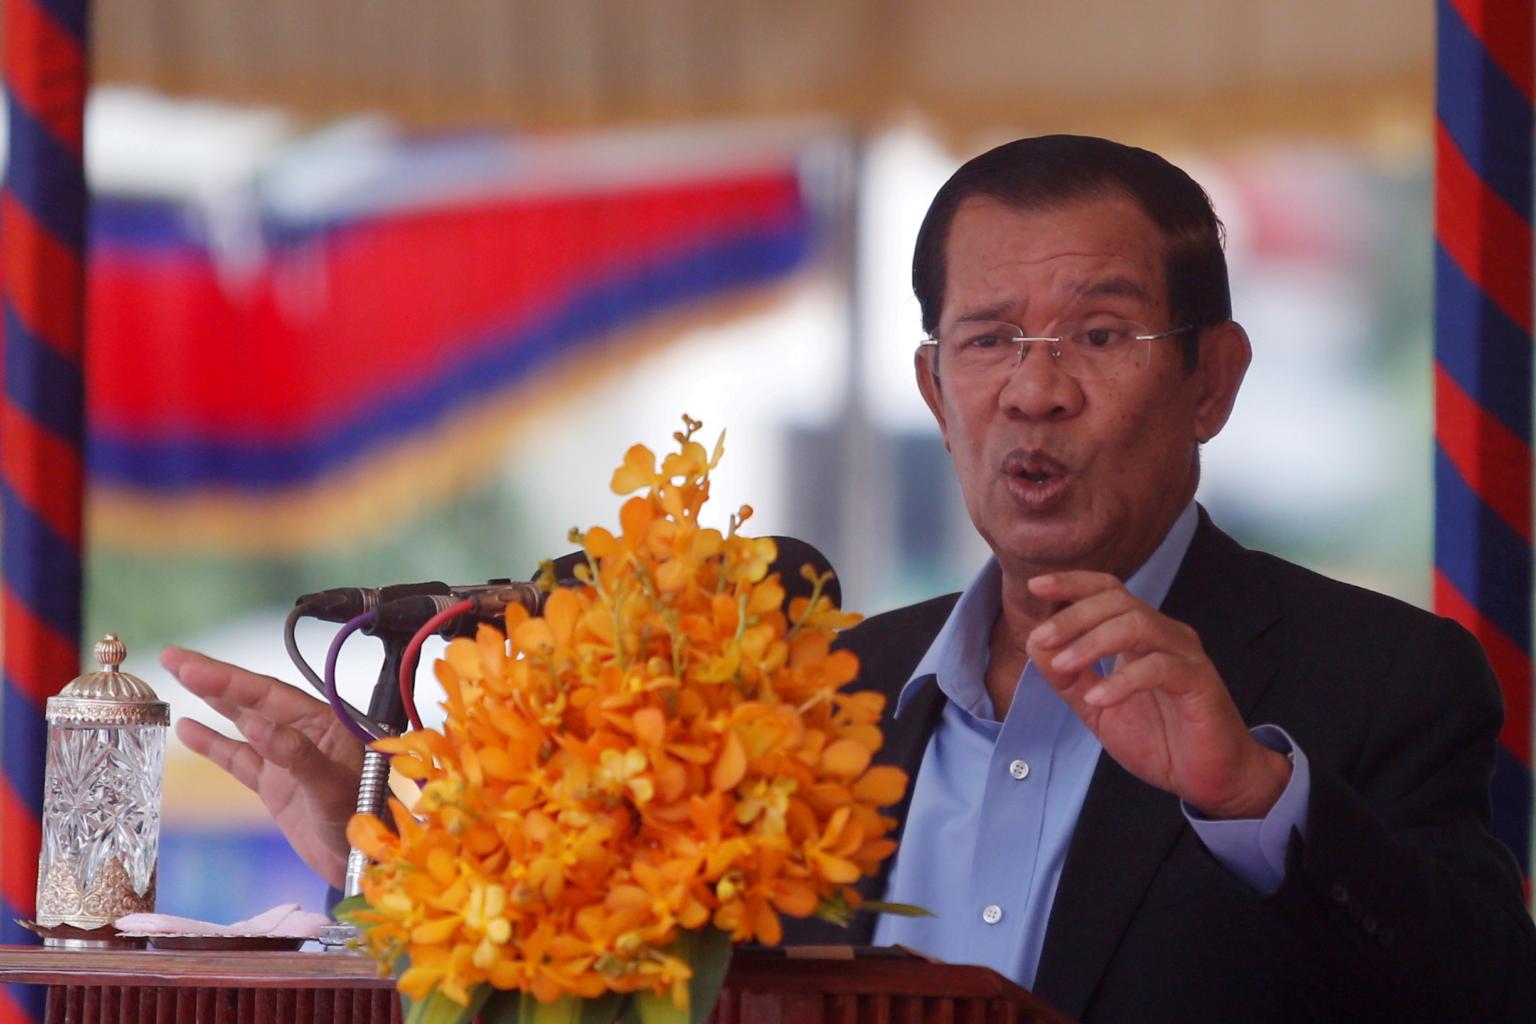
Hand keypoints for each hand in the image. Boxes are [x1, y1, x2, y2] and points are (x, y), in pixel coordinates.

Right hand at [162, 647, 364, 887]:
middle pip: (253, 699)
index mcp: (325, 724)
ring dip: (213, 702)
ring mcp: (288, 759)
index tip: (191, 665)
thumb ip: (298, 756)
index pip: (269, 694)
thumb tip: (257, 725)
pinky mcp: (276, 785)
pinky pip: (239, 758)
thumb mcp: (332, 788)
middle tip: (172, 657)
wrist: (364, 867)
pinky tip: (188, 728)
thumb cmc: (360, 823)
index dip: (228, 678)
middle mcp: (305, 734)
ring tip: (177, 677)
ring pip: (243, 722)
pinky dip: (214, 743)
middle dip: (213, 678)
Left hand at [1024, 572, 1289, 818]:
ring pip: (1138, 625)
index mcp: (1141, 635)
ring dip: (1093, 642)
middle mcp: (1164, 634)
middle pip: (1118, 601)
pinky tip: (1098, 698)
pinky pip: (1160, 668)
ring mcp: (1185, 655)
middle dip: (1074, 615)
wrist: (1206, 778)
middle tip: (1042, 638)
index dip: (1073, 583)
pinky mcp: (1200, 682)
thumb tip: (1037, 646)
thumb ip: (1068, 679)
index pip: (1108, 591)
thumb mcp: (1098, 709)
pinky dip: (1123, 680)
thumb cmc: (1158, 738)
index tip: (1036, 587)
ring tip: (1064, 666)